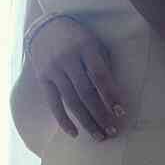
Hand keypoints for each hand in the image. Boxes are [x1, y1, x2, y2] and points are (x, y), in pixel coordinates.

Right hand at [27, 16, 124, 140]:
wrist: (45, 28)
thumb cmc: (77, 37)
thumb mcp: (93, 43)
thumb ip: (101, 65)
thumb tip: (114, 95)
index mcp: (85, 47)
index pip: (99, 75)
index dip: (110, 94)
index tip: (120, 112)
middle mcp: (68, 59)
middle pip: (86, 92)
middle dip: (100, 114)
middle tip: (112, 131)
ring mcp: (54, 70)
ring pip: (71, 101)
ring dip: (86, 121)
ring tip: (99, 136)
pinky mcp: (43, 79)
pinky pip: (54, 104)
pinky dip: (64, 120)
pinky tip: (75, 133)